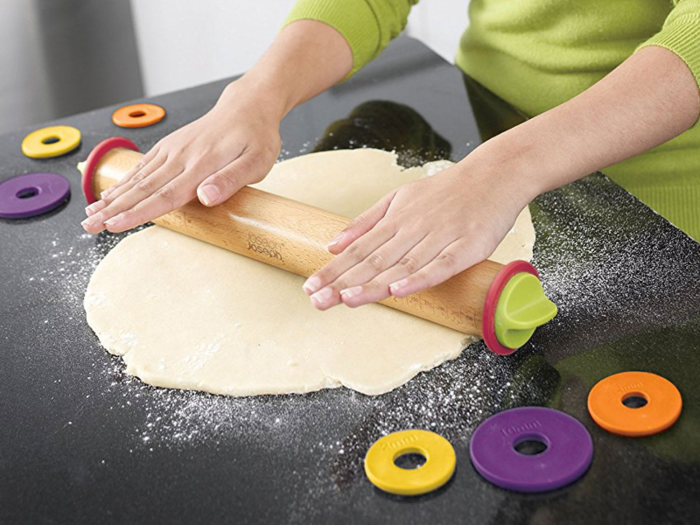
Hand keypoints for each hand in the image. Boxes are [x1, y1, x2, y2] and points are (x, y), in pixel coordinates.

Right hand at [81, 81, 281, 233]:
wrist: (247, 105)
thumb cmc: (256, 137)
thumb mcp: (257, 163)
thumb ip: (230, 180)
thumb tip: (205, 197)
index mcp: (202, 165)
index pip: (165, 195)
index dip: (139, 212)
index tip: (116, 225)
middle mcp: (182, 157)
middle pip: (143, 189)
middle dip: (114, 209)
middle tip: (88, 226)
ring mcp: (173, 150)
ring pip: (138, 178)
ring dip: (112, 197)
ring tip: (90, 214)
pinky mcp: (171, 146)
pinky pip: (143, 166)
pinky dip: (124, 181)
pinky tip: (110, 193)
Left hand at [302, 161, 530, 308]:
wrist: (495, 174)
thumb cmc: (447, 190)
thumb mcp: (400, 198)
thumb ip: (366, 222)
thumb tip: (333, 244)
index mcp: (396, 219)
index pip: (358, 249)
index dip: (334, 270)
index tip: (310, 286)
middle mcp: (413, 228)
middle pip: (373, 260)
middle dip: (343, 281)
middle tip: (317, 300)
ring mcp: (440, 238)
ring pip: (401, 265)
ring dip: (372, 283)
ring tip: (346, 299)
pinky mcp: (466, 247)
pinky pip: (440, 266)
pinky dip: (419, 278)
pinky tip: (399, 291)